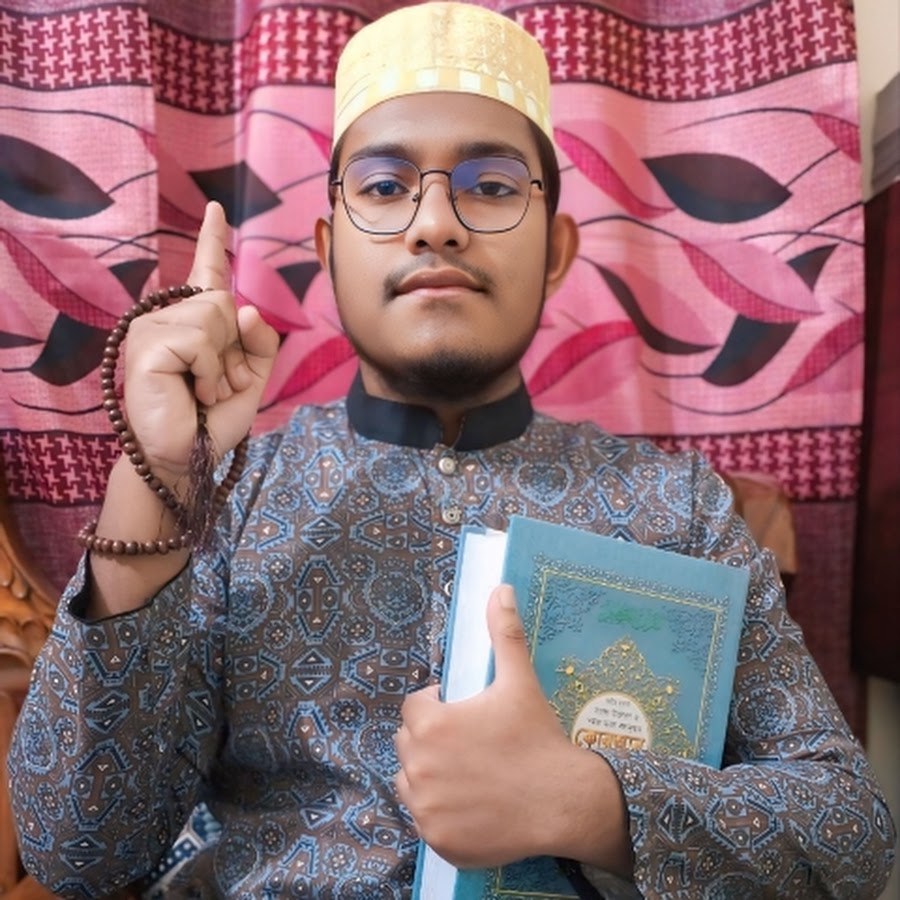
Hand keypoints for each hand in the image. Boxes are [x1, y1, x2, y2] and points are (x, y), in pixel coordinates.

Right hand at [122, 202, 278, 478]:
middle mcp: (167, 317)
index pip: (206, 274)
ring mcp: (151, 327)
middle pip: (222, 300)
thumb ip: (259, 341)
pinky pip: (201, 340)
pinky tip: (194, 393)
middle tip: (218, 385)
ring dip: (223, 364)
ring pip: (214, 316)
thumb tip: (244, 307)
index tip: (216, 208)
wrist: (191, 456)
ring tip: (205, 391)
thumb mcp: (251, 377)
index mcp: (194, 322)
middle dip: (235, 349)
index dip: (212, 241)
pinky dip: (210, 372)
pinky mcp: (145, 344)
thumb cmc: (214, 419)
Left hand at [395, 584, 587, 867]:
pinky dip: (440, 812)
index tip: (463, 714)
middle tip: (468, 744)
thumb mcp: (519, 682)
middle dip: (431, 739)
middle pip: (409, 743)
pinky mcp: (437, 839)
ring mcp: (426, 807)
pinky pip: (426, 818)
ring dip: (429, 774)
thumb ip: (504, 633)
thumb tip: (500, 589)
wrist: (564, 802)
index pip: (415, 707)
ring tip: (467, 773)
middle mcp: (418, 766)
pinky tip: (471, 803)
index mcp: (431, 724)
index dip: (437, 706)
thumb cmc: (537, 739)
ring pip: (411, 781)